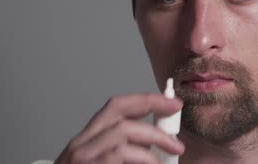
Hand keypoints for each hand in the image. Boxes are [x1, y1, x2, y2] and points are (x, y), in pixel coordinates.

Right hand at [55, 93, 183, 163]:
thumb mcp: (102, 161)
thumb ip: (124, 150)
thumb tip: (160, 140)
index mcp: (87, 140)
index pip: (117, 107)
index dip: (147, 100)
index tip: (172, 103)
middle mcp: (80, 146)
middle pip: (121, 119)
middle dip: (155, 124)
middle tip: (177, 144)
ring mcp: (81, 160)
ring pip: (121, 140)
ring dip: (151, 150)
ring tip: (166, 160)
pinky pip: (117, 159)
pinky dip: (142, 161)